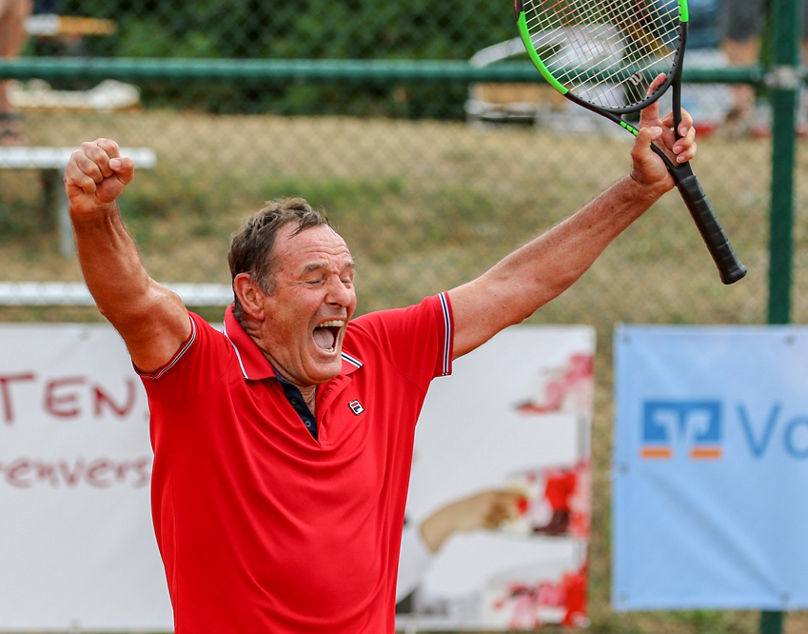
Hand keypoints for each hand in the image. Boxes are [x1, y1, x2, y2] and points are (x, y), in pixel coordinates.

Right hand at [64, 138, 134, 217]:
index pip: (110, 147)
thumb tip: (113, 163)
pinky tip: (87, 187)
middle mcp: (87, 147)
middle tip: (103, 177)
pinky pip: (83, 179)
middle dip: (105, 172)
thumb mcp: (125, 177)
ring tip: (95, 181)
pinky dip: (89, 187)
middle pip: (100, 157)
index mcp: (102, 144)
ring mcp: (76, 157)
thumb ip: (127, 166)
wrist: (96, 202)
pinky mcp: (69, 169)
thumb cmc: (109, 186)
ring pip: (91, 168)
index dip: (114, 163)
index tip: (112, 169)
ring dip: (97, 180)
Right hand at [419, 489, 524, 551]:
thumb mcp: (484, 498)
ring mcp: (487, 511)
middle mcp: (491, 499)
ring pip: (505, 519)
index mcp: (492, 492)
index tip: (533, 503)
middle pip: (513, 507)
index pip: (514, 493)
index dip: (525, 498)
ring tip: (489, 518)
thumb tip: (519, 504)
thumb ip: (499, 500)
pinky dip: (494, 526)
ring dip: (502, 521)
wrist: (453, 515)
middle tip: (518, 517)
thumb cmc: (471, 506)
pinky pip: (496, 527)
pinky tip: (484, 523)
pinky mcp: (483, 522)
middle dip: (518, 513)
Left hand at [630, 73, 697, 192]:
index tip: (662, 76)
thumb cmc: (642, 169)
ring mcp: (674, 139)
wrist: (651, 186)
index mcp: (650, 126)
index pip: (653, 103)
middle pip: (681, 115)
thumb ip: (642, 140)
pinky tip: (680, 160)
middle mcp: (663, 130)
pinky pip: (693, 145)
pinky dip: (689, 152)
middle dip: (686, 122)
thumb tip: (655, 130)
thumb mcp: (638, 154)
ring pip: (690, 131)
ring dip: (686, 142)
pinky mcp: (683, 150)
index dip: (656, 89)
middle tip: (682, 132)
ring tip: (677, 153)